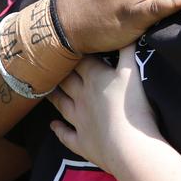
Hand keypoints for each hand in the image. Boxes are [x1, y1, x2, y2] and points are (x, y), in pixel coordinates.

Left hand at [48, 45, 160, 173]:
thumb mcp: (133, 73)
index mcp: (94, 78)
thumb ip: (128, 51)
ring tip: (47, 90)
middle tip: (51, 65)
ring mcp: (79, 120)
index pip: (80, 60)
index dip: (76, 52)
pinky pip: (65, 134)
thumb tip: (125, 33)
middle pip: (66, 80)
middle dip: (60, 72)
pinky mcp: (81, 142)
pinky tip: (53, 125)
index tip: (70, 45)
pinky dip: (58, 130)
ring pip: (61, 104)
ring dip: (54, 96)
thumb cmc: (133, 107)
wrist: (129, 147)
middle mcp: (81, 96)